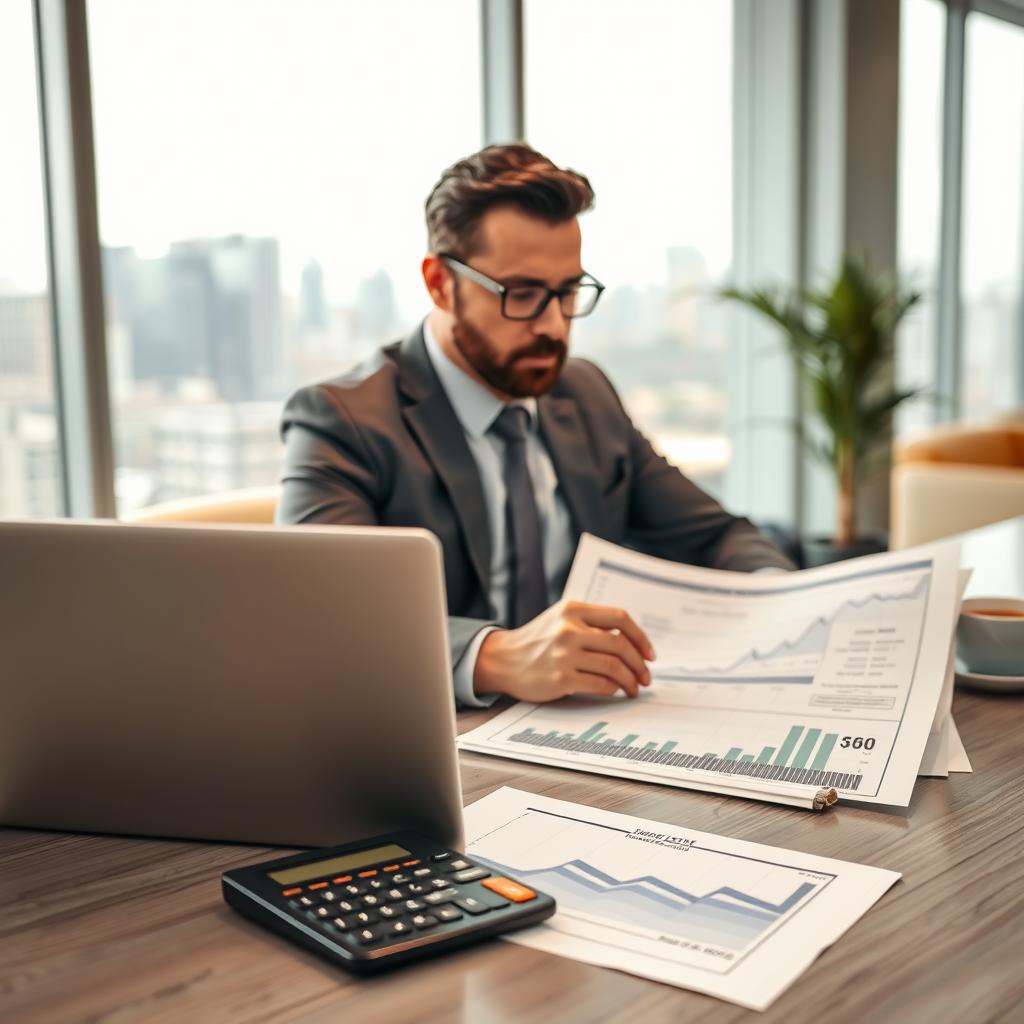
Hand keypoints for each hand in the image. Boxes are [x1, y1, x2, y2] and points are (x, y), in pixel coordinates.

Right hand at [473, 599, 655, 703]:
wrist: (502, 660)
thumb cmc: (537, 641)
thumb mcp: (561, 620)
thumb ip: (591, 623)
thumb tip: (632, 641)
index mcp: (573, 609)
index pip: (619, 618)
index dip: (641, 637)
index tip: (650, 654)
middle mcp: (569, 629)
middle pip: (620, 644)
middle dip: (639, 664)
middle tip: (646, 677)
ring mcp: (564, 654)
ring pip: (613, 666)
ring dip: (630, 680)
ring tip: (633, 688)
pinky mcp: (560, 678)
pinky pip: (600, 684)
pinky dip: (613, 689)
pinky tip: (614, 691)